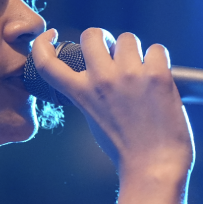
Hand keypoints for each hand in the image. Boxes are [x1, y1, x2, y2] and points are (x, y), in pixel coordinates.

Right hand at [31, 28, 193, 180]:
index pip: (46, 62)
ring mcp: (130, 75)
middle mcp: (102, 79)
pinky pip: (157, 49)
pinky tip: (160, 80)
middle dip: (103, 40)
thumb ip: (90, 94)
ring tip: (142, 73)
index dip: (42, 44)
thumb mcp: (95, 120)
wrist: (153, 168)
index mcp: (81, 93)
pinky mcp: (157, 75)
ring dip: (135, 52)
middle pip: (92, 35)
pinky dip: (160, 61)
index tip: (50, 36)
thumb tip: (100, 71)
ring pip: (127, 38)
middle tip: (114, 53)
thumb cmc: (126, 150)